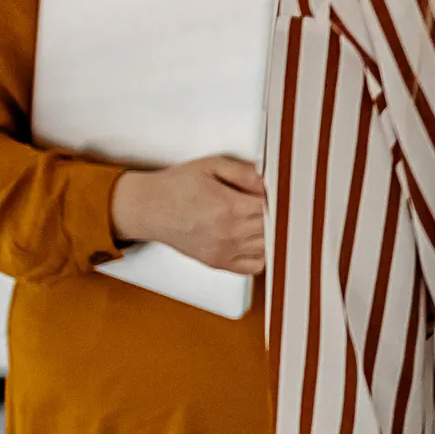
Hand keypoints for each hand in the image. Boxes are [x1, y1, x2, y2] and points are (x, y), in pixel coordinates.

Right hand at [113, 156, 268, 273]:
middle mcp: (230, 232)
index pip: (275, 206)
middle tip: (282, 207)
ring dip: (274, 235)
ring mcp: (225, 250)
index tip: (286, 194)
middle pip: (275, 227)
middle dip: (281, 216)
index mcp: (230, 206)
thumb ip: (244, 172)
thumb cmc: (175, 186)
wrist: (147, 208)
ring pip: (269, 247)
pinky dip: (263, 256)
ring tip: (270, 221)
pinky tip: (260, 241)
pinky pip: (254, 266)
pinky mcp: (218, 262)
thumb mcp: (210, 166)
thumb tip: (268, 181)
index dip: (283, 199)